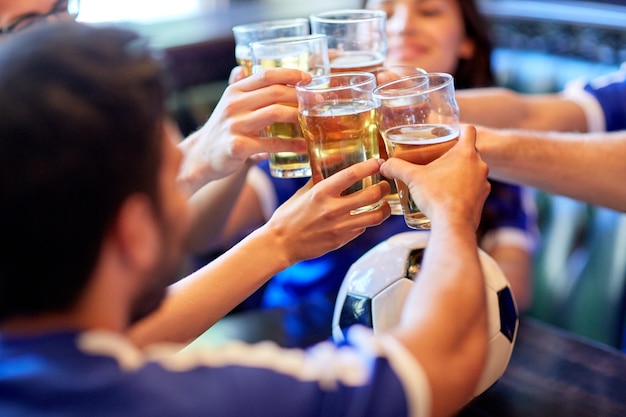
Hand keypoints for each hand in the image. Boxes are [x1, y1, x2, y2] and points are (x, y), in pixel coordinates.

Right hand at [177, 68, 310, 193]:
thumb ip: (238, 88)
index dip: (290, 74)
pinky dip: (290, 145)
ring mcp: (235, 125)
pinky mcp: (238, 146)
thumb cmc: (221, 130)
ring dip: (298, 116)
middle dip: (300, 95)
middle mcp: (234, 105)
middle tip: (317, 100)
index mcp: (234, 91)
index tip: (308, 78)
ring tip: (312, 119)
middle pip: (274, 92)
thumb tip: (241, 68)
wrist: (201, 157)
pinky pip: (271, 144)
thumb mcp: (227, 105)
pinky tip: (303, 146)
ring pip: (275, 114)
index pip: (266, 75)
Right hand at [266, 158, 391, 263]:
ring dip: (385, 208)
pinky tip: (364, 217)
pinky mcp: (341, 240)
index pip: (352, 174)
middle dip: (384, 187)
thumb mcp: (302, 193)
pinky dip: (366, 222)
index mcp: (321, 192)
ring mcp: (339, 227)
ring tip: (385, 204)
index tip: (379, 162)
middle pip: (372, 195)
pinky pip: (362, 229)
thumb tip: (331, 163)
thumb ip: (319, 179)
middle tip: (386, 185)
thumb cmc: (288, 216)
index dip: (370, 166)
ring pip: (375, 216)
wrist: (281, 244)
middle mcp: (332, 209)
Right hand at [380, 125, 489, 229]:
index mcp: (465, 153)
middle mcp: (480, 165)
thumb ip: (397, 167)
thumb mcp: (413, 178)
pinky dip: (464, 188)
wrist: (453, 225)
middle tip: (439, 157)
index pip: (469, 130)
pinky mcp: (482, 199)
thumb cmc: (436, 196)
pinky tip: (449, 195)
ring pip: (473, 170)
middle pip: (469, 151)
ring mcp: (483, 183)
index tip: (449, 133)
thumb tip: (384, 165)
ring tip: (443, 178)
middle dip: (455, 153)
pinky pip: (474, 188)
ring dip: (460, 172)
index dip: (460, 128)